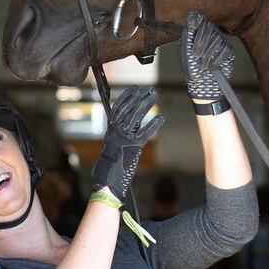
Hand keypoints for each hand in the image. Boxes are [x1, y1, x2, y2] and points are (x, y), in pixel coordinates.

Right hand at [92, 86, 164, 200]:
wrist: (107, 179)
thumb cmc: (110, 164)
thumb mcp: (112, 144)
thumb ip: (119, 132)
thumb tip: (128, 122)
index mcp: (111, 129)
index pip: (118, 107)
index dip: (128, 96)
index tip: (136, 89)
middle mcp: (116, 131)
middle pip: (128, 108)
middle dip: (139, 97)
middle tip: (149, 90)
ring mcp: (124, 138)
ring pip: (135, 116)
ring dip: (146, 104)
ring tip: (154, 96)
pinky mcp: (133, 146)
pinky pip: (144, 132)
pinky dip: (153, 124)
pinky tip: (161, 118)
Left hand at [180, 10, 234, 101]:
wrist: (203, 85)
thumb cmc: (191, 70)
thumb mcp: (185, 52)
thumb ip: (188, 35)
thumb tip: (192, 17)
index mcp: (195, 34)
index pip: (198, 19)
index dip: (197, 20)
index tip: (195, 24)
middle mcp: (208, 35)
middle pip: (208, 27)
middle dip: (201, 41)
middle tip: (196, 55)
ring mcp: (219, 42)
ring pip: (217, 39)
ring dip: (208, 54)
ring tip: (203, 66)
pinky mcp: (228, 51)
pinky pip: (225, 49)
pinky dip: (217, 59)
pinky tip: (212, 67)